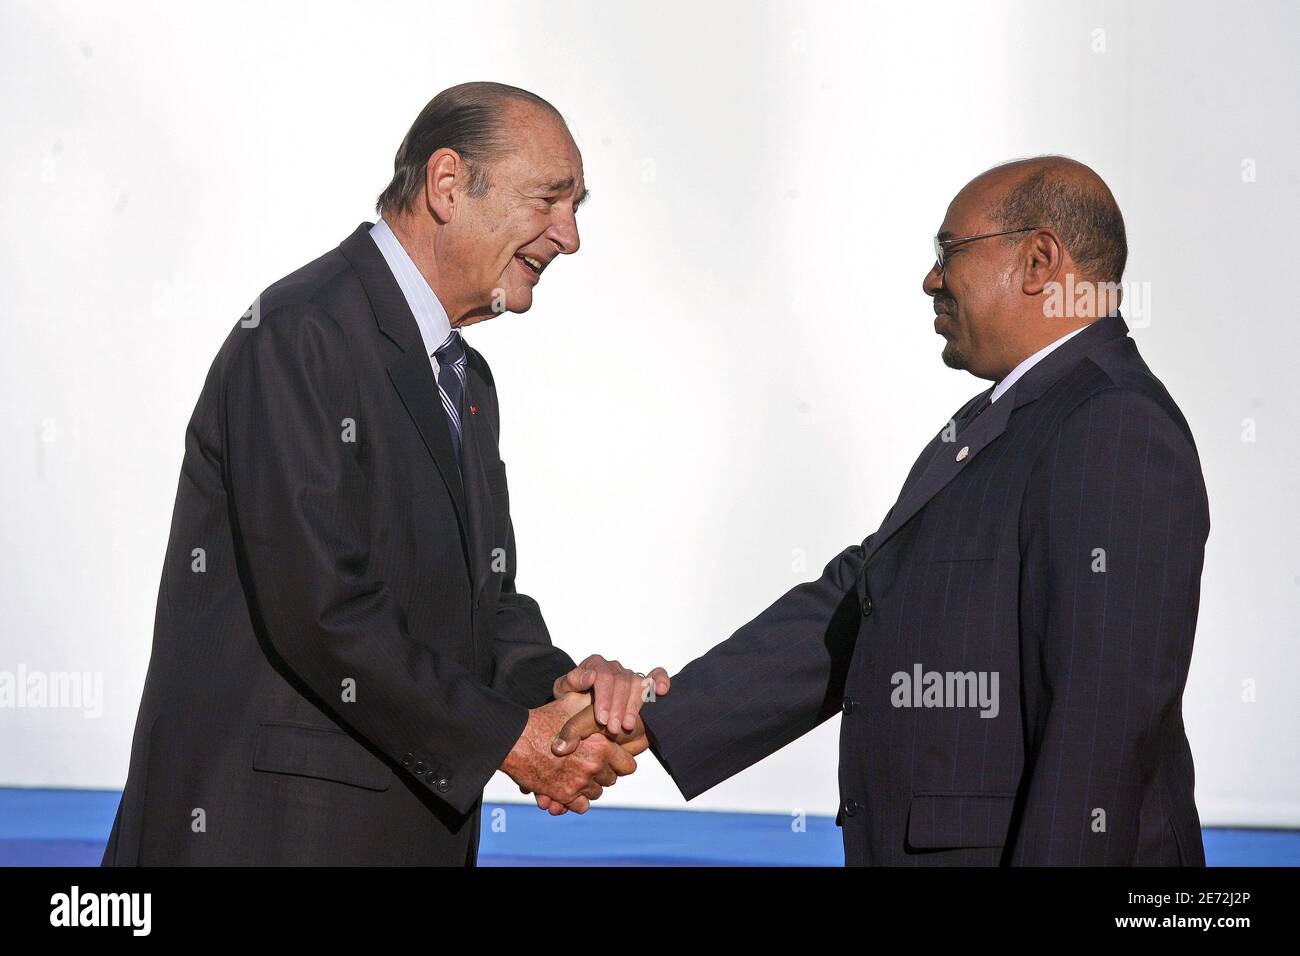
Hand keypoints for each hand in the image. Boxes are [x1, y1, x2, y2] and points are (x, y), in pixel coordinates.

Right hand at [533, 706, 649, 814]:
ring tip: (575, 772)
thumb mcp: (572, 702)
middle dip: (602, 773)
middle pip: (611, 780)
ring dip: (588, 786)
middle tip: (587, 763)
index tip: (609, 757)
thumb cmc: (543, 719)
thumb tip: (605, 695)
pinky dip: (576, 800)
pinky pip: (581, 806)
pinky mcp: (564, 796)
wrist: (515, 740)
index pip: (629, 765)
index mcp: (602, 745)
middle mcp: (594, 766)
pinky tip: (568, 787)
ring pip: (596, 793)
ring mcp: (579, 783)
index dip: (619, 761)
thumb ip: (593, 702)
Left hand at [552, 654, 670, 734]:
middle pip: (621, 682)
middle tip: (613, 729)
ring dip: (634, 705)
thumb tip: (589, 677)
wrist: (579, 701)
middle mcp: (614, 667)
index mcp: (595, 664)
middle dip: (618, 707)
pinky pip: (656, 675)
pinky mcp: (644, 682)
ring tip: (628, 726)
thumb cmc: (572, 696)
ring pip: (638, 684)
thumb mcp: (563, 689)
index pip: (603, 676)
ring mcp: (630, 674)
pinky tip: (662, 690)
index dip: (603, 698)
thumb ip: (570, 682)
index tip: (600, 719)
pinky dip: (661, 680)